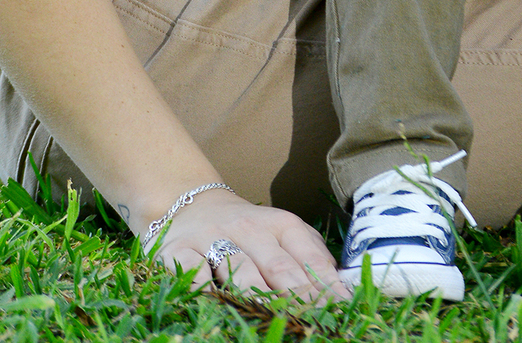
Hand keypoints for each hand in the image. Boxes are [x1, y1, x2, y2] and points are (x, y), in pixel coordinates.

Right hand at [147, 187, 344, 300]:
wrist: (190, 204)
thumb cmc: (246, 231)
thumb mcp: (280, 233)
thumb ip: (311, 254)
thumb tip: (342, 284)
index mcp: (279, 225)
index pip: (307, 255)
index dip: (326, 284)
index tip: (341, 307)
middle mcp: (248, 228)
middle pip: (277, 265)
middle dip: (297, 295)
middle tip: (312, 319)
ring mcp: (212, 237)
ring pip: (238, 268)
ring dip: (256, 293)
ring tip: (272, 315)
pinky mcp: (179, 250)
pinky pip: (193, 269)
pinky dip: (203, 286)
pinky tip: (215, 302)